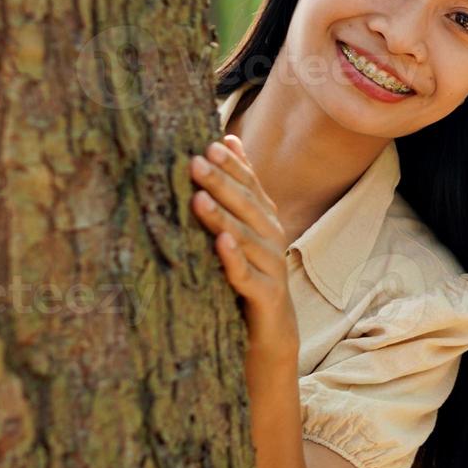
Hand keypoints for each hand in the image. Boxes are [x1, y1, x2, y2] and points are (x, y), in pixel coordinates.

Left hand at [190, 135, 297, 356]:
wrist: (270, 330)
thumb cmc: (249, 272)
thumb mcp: (243, 227)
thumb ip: (239, 186)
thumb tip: (228, 138)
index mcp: (266, 219)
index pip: (250, 185)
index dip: (232, 165)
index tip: (209, 144)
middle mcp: (272, 238)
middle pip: (246, 207)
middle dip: (221, 183)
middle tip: (195, 162)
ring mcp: (271, 266)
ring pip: (245, 238)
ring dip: (222, 218)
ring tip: (199, 199)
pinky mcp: (265, 296)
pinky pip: (247, 276)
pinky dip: (234, 260)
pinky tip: (220, 245)